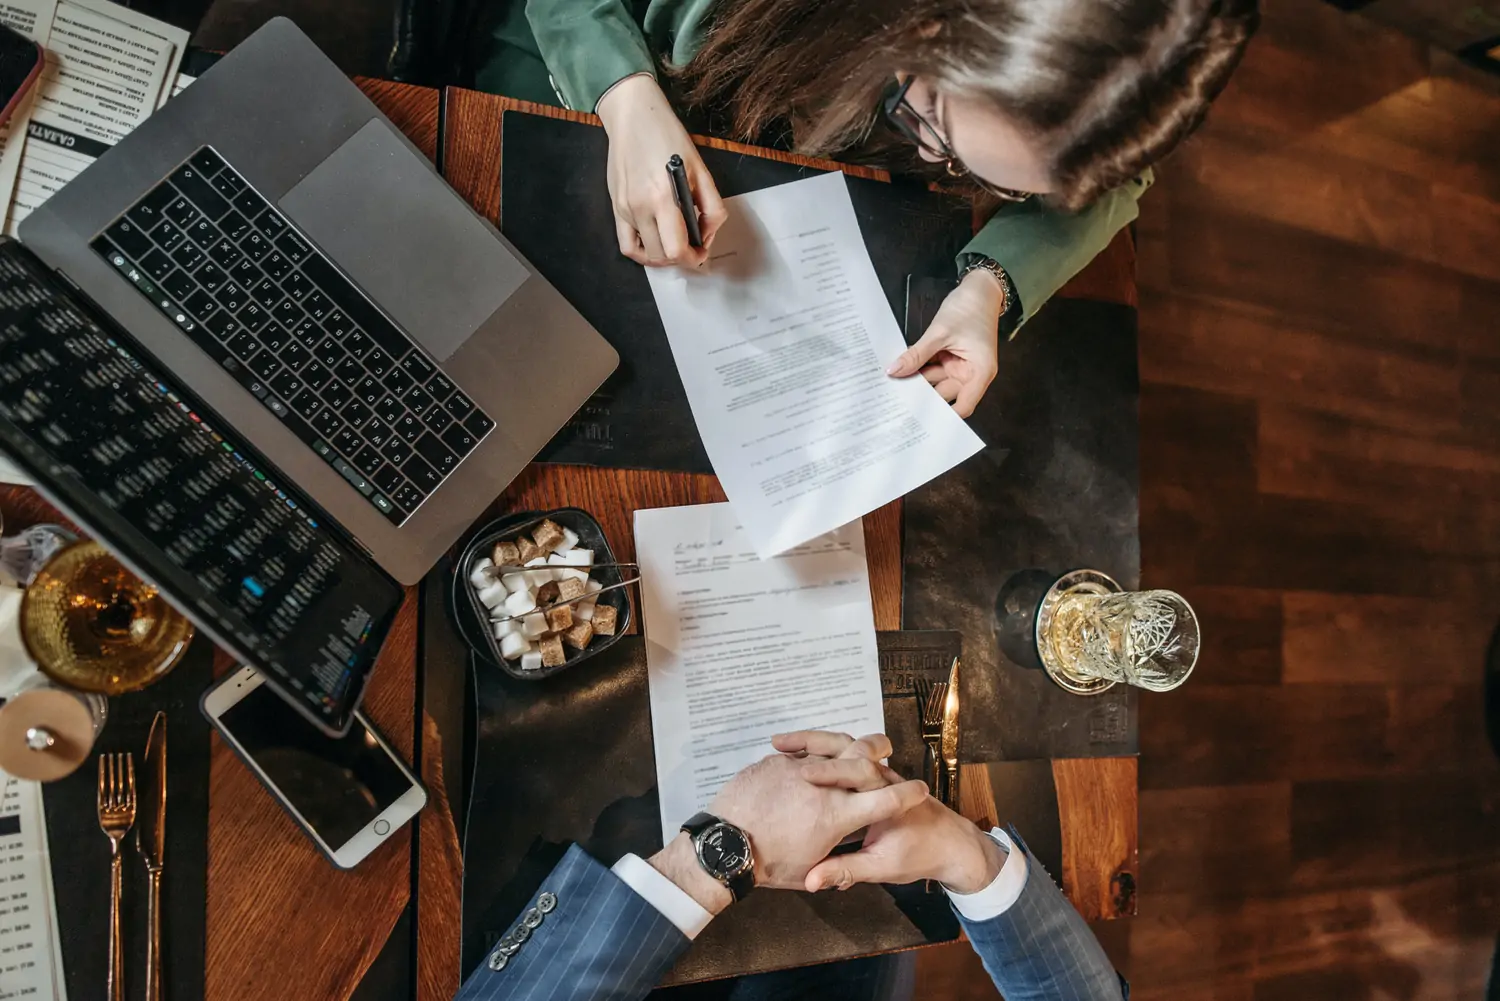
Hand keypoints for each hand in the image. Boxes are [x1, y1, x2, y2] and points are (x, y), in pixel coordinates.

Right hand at [595, 74, 727, 267]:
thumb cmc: (667, 136)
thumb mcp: (700, 169)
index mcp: (662, 197)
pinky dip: (642, 252)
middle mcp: (639, 207)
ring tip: (675, 244)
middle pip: (662, 256)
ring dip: (664, 256)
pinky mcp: (615, 207)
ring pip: (644, 254)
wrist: (632, 115)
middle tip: (692, 245)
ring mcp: (624, 209)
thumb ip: (711, 206)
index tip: (701, 251)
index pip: (676, 249)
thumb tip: (708, 234)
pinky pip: (626, 245)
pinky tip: (654, 243)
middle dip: (681, 257)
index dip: (693, 257)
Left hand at [650, 738, 927, 909]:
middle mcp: (822, 785)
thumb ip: (837, 863)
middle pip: (861, 761)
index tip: (920, 791)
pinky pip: (803, 751)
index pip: (884, 800)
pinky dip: (815, 751)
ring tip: (860, 745)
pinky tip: (817, 754)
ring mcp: (797, 770)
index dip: (906, 794)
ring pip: (832, 749)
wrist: (722, 844)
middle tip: (888, 755)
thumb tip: (850, 865)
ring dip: (848, 748)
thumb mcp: (808, 872)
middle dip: (878, 755)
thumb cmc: (767, 866)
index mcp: (837, 815)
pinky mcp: (776, 763)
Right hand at [773, 731, 1004, 893]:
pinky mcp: (875, 774)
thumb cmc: (922, 855)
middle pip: (844, 748)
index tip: (800, 774)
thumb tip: (812, 880)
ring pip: (844, 746)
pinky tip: (797, 756)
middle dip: (811, 744)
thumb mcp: (881, 867)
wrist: (954, 845)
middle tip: (779, 746)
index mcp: (885, 793)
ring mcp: (879, 771)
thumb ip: (845, 870)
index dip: (827, 772)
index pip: (854, 773)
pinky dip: (823, 751)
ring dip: (814, 742)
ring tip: (781, 744)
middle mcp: (883, 775)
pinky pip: (847, 755)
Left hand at [885, 269, 1004, 417]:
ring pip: (935, 383)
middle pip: (945, 395)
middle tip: (897, 405)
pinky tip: (901, 373)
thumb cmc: (969, 309)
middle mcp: (971, 374)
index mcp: (980, 372)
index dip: (944, 416)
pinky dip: (919, 370)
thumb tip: (894, 370)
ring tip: (893, 390)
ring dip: (917, 383)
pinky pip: (932, 370)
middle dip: (923, 399)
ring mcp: (960, 367)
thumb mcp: (940, 332)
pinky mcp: (950, 360)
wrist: (978, 289)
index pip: (964, 405)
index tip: (921, 420)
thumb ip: (917, 354)